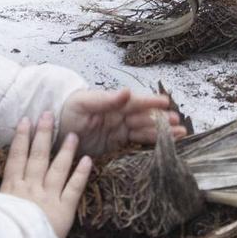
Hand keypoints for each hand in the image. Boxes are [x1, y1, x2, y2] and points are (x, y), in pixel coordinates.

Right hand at [0, 112, 91, 237]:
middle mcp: (30, 189)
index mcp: (10, 189)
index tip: (26, 121)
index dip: (21, 138)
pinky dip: (81, 173)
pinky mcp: (64, 211)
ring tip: (72, 135)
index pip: (16, 157)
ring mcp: (48, 198)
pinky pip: (74, 188)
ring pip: (58, 168)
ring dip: (65, 150)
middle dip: (43, 134)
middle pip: (37, 156)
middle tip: (49, 115)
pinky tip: (88, 160)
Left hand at [60, 87, 184, 155]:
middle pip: (145, 117)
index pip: (136, 102)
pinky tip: (164, 145)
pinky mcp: (116, 144)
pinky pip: (136, 143)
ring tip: (181, 135)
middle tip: (179, 125)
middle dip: (163, 121)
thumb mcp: (84, 103)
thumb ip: (106, 99)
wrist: (55, 127)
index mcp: (114, 103)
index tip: (167, 102)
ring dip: (162, 132)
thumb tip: (127, 91)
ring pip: (145, 131)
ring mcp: (119, 130)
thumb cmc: (68, 109)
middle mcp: (120, 115)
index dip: (151, 102)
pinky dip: (151, 143)